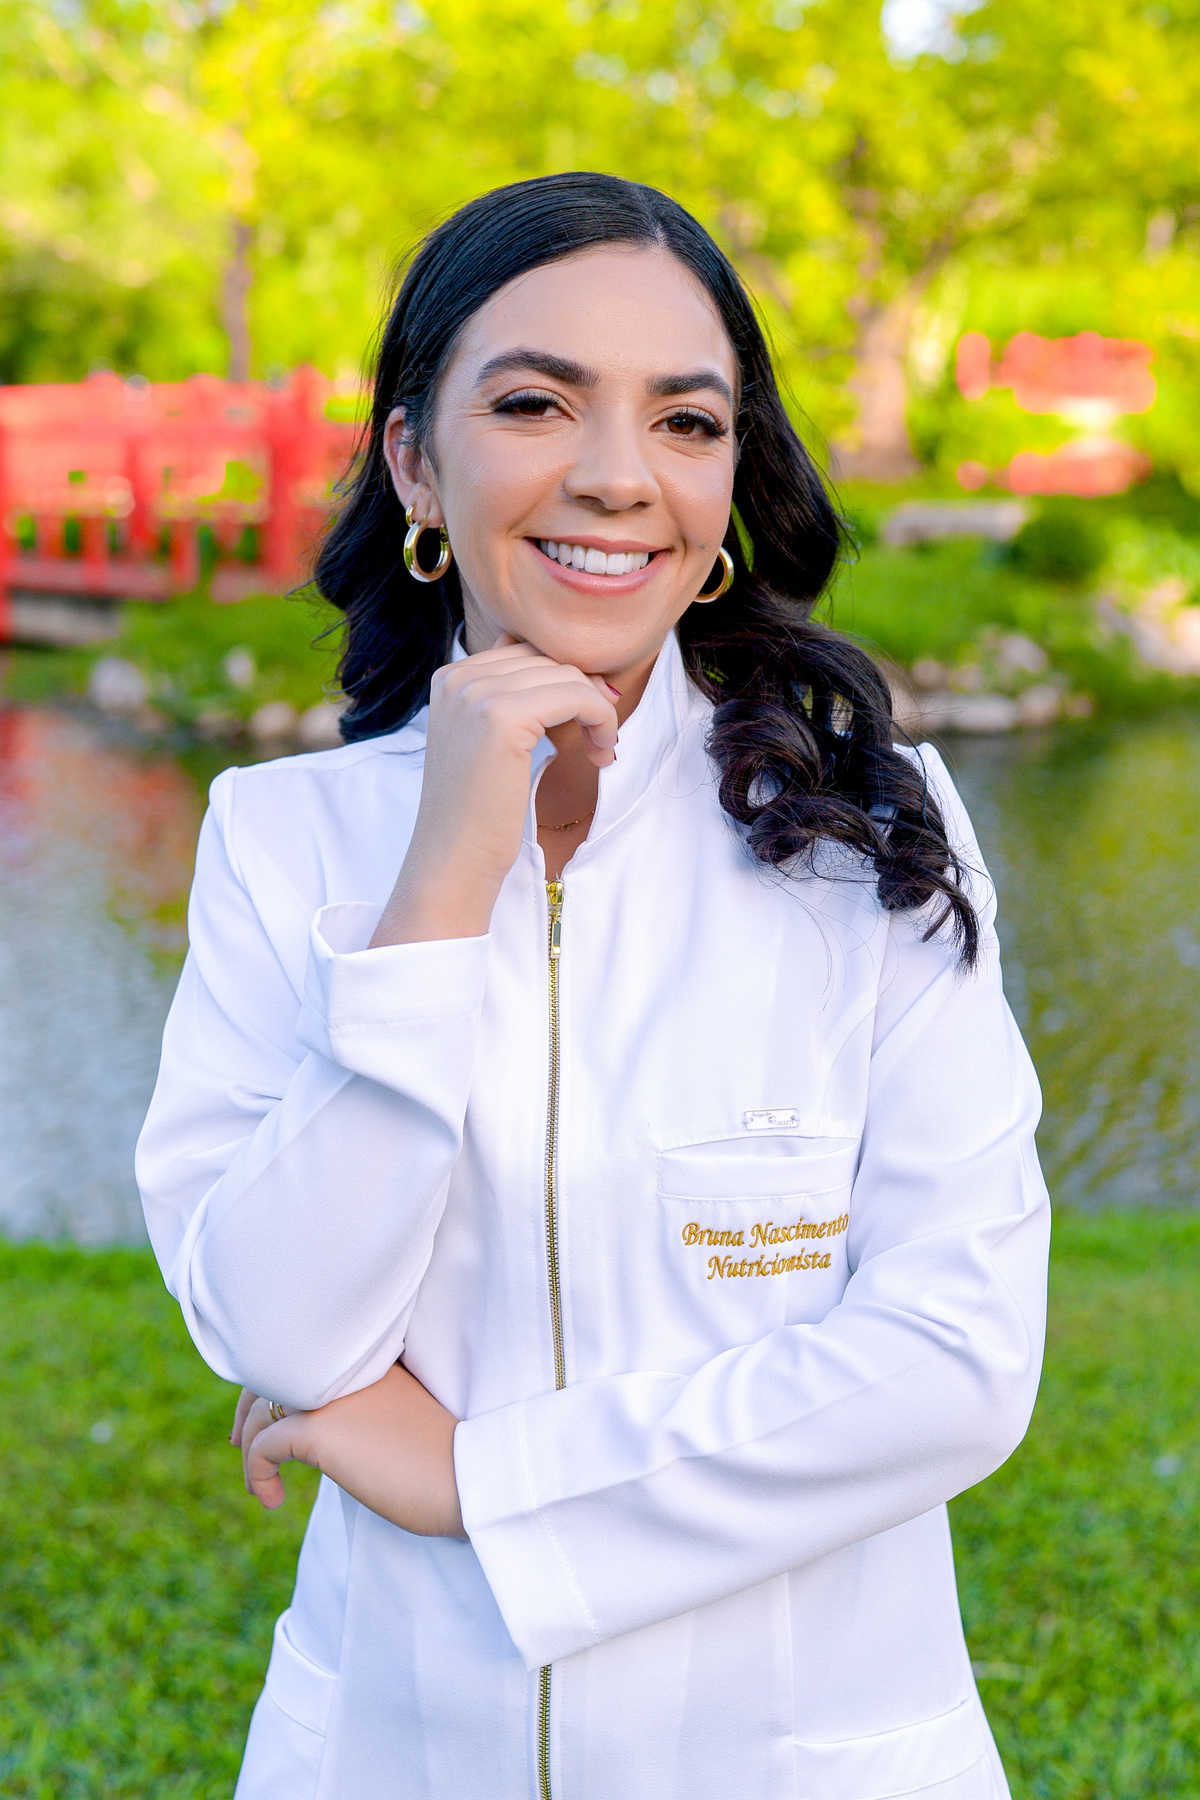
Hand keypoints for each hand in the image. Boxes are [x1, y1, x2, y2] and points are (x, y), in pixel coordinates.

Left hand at [233, 1365, 465, 1537]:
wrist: (468, 1479)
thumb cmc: (441, 1459)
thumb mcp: (394, 1418)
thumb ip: (358, 1407)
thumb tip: (318, 1429)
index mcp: (366, 1357)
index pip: (301, 1355)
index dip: (273, 1384)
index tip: (261, 1421)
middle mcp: (344, 1364)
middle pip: (271, 1373)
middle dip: (248, 1410)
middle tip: (241, 1443)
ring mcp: (331, 1393)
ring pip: (262, 1410)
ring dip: (250, 1451)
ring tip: (260, 1486)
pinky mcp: (321, 1429)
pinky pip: (263, 1446)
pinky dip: (256, 1474)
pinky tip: (272, 1499)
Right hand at [371, 635, 618, 945]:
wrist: (454, 861)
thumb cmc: (477, 813)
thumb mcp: (487, 741)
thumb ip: (513, 699)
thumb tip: (575, 672)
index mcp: (450, 677)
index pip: (526, 651)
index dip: (565, 682)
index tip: (586, 721)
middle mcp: (458, 677)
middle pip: (547, 658)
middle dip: (585, 694)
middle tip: (600, 738)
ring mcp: (477, 693)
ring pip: (567, 675)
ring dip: (598, 710)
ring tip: (600, 749)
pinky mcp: (503, 716)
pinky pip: (577, 695)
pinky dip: (602, 719)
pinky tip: (600, 754)